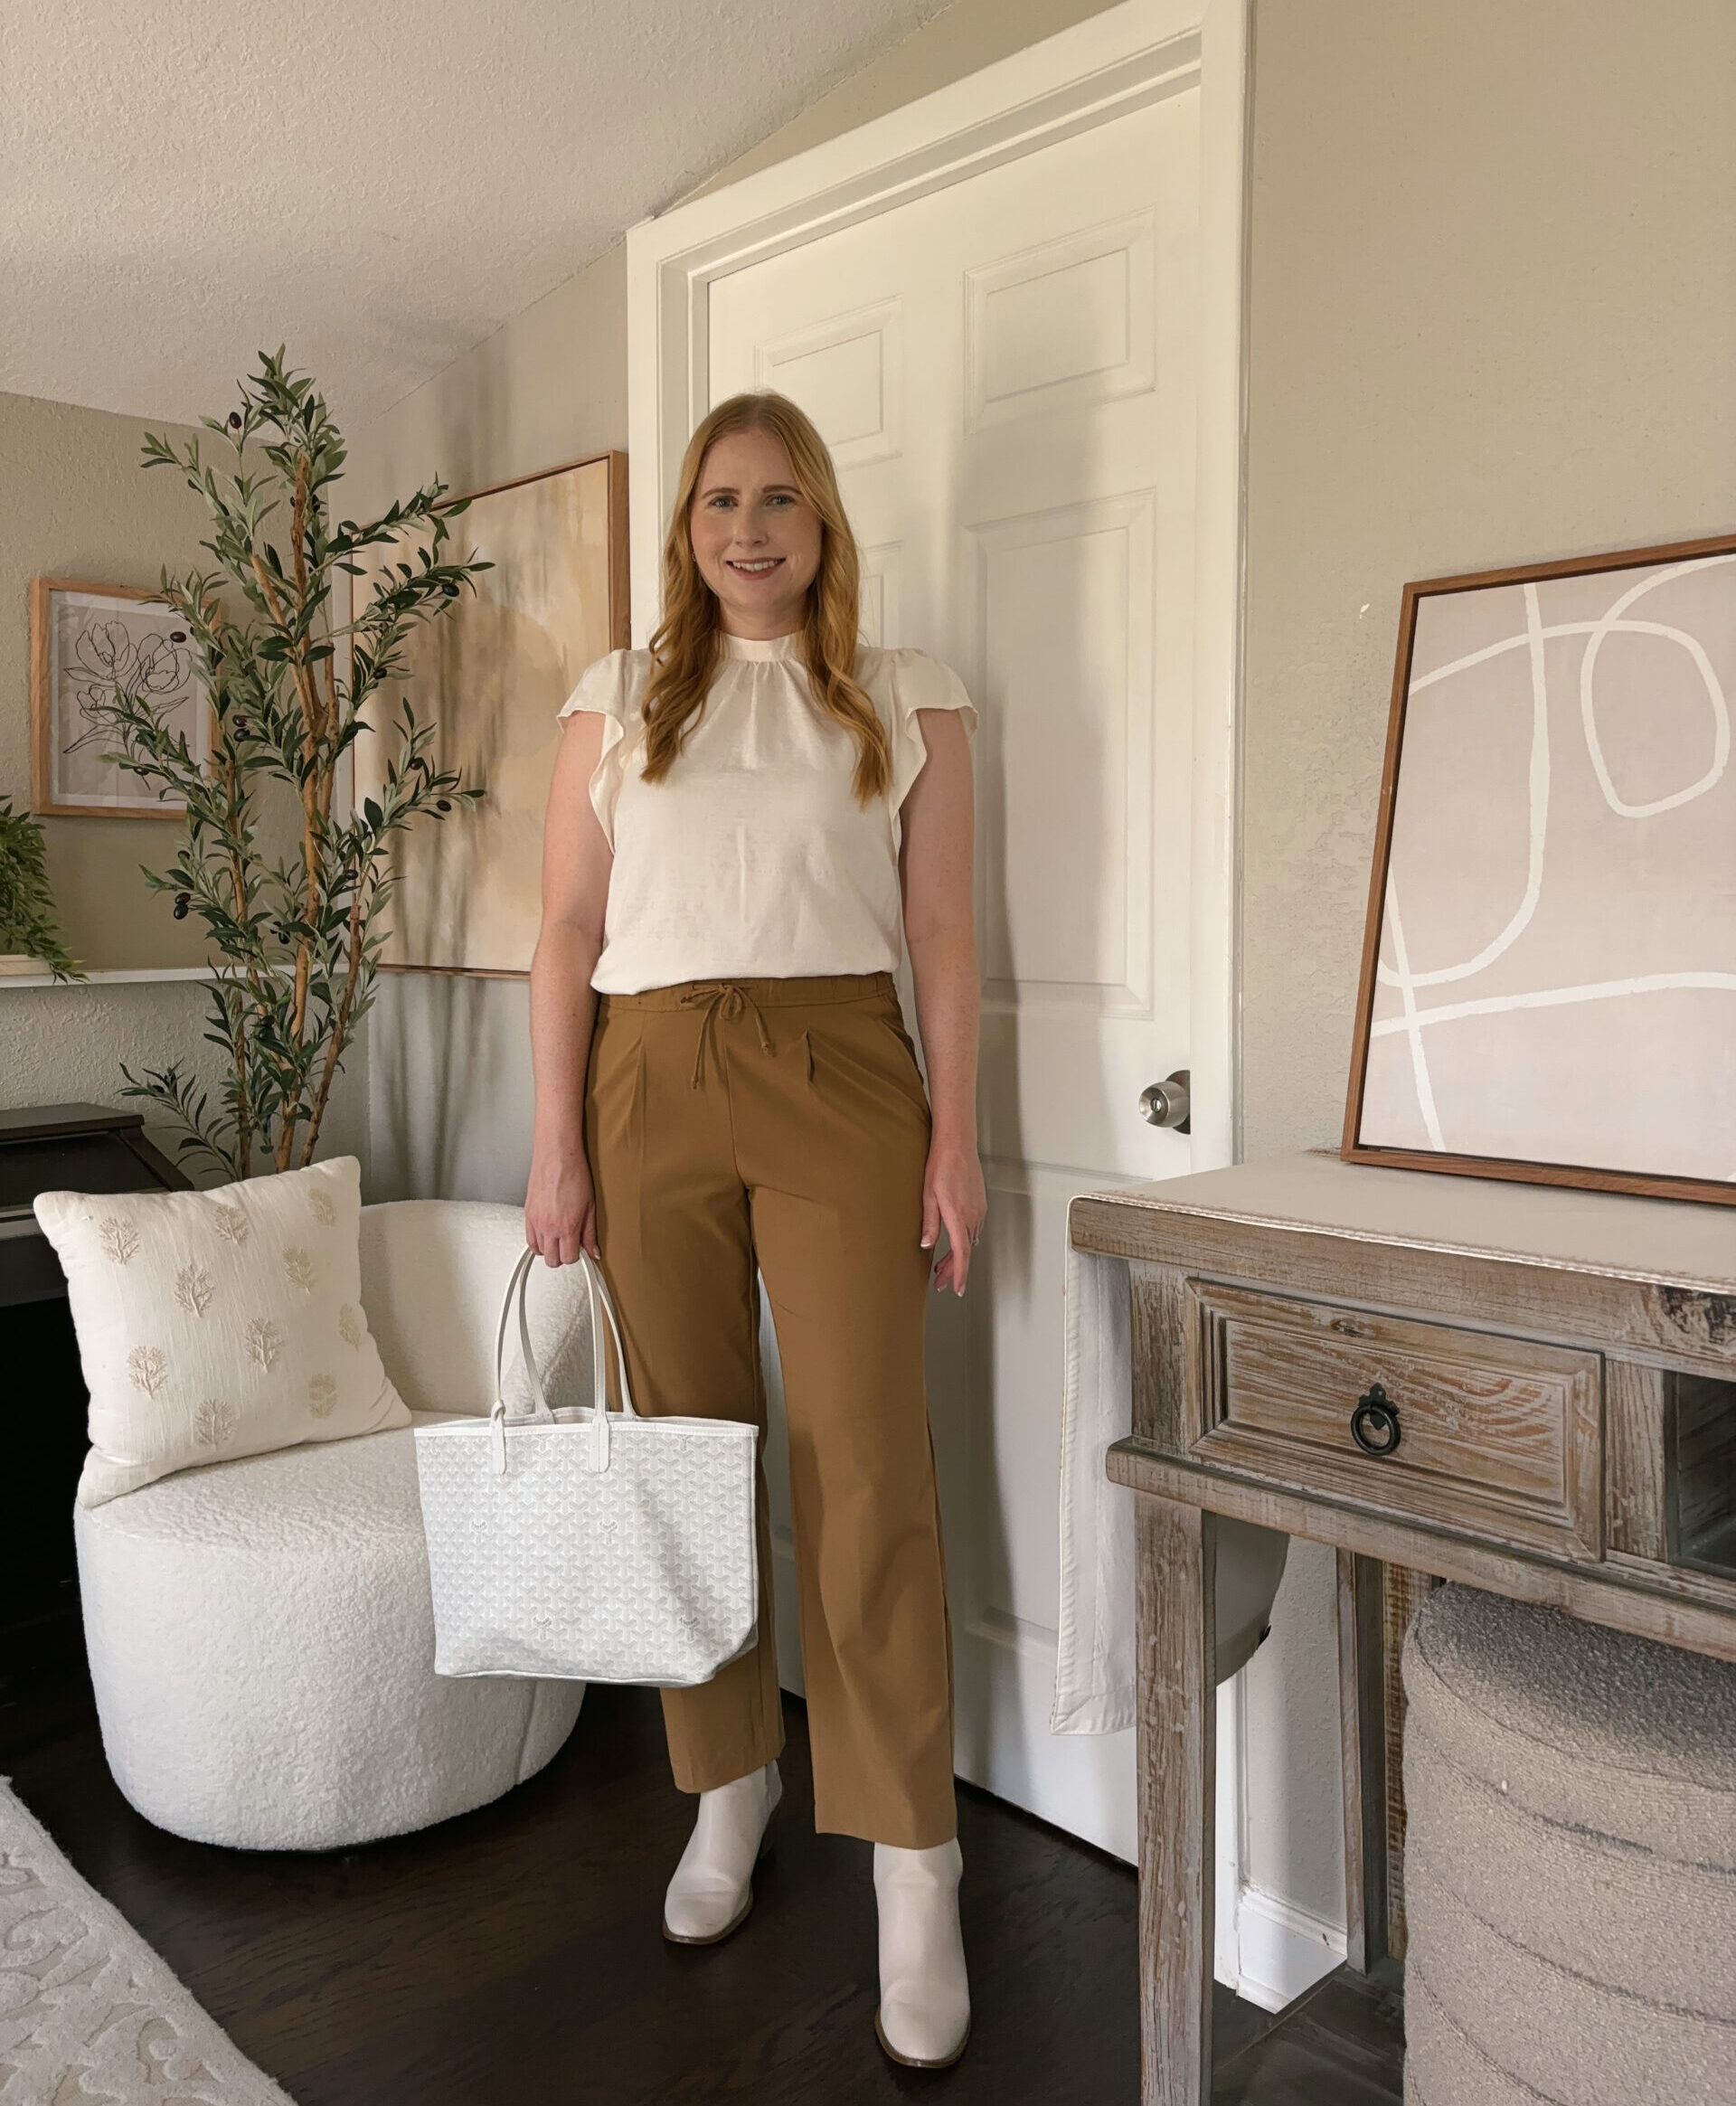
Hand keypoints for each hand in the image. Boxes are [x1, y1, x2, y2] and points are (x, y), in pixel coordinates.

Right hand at [525, 1137, 598, 1264]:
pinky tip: (547, 1234)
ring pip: (539, 1251)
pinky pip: (529, 1239)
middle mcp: (549, 1227)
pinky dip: (538, 1242)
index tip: (580, 1249)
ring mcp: (536, 1221)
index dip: (577, 1256)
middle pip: (552, 1260)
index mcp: (567, 1227)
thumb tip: (593, 1251)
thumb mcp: (590, 1206)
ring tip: (559, 1238)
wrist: (556, 1156)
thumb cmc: (574, 1174)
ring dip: (550, 1249)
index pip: (569, 1258)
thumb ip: (590, 1233)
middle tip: (570, 1246)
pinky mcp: (527, 1214)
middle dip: (562, 1257)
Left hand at [919, 1131, 986, 1294]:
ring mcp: (979, 1209)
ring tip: (942, 1265)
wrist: (957, 1143)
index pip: (962, 1254)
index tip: (956, 1288)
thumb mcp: (928, 1196)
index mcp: (959, 1217)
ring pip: (970, 1241)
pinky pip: (974, 1229)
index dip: (958, 1274)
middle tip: (940, 1282)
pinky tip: (955, 1241)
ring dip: (958, 1255)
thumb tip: (927, 1245)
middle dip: (953, 1269)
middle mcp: (973, 1216)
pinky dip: (964, 1240)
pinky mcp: (980, 1203)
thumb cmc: (941, 1165)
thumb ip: (930, 1223)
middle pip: (966, 1251)